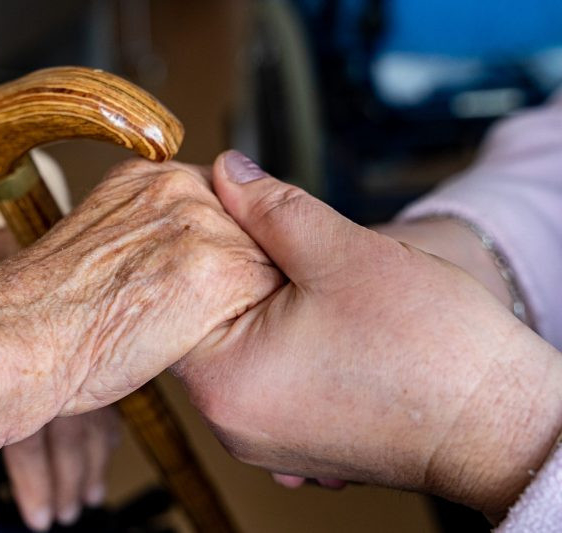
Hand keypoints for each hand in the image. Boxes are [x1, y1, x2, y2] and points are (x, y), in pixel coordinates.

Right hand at [0, 158, 280, 514]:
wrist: (17, 337)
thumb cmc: (45, 312)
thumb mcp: (95, 244)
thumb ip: (147, 230)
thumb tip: (176, 247)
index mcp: (148, 177)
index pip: (223, 205)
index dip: (217, 251)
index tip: (198, 282)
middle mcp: (179, 187)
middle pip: (250, 229)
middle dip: (235, 272)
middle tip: (193, 310)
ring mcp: (200, 223)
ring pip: (263, 263)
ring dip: (243, 299)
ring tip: (189, 327)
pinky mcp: (219, 269)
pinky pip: (265, 297)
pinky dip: (245, 325)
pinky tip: (198, 338)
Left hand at [175, 151, 561, 517]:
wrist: (498, 422)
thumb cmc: (431, 352)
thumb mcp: (341, 254)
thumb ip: (271, 207)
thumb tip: (228, 172)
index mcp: (222, 382)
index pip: (174, 294)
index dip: (201, 239)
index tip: (228, 207)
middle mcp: (229, 422)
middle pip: (203, 319)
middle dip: (238, 269)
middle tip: (280, 239)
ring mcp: (261, 436)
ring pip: (238, 343)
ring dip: (267, 302)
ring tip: (312, 280)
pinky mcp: (291, 437)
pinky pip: (266, 371)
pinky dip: (283, 336)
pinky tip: (322, 317)